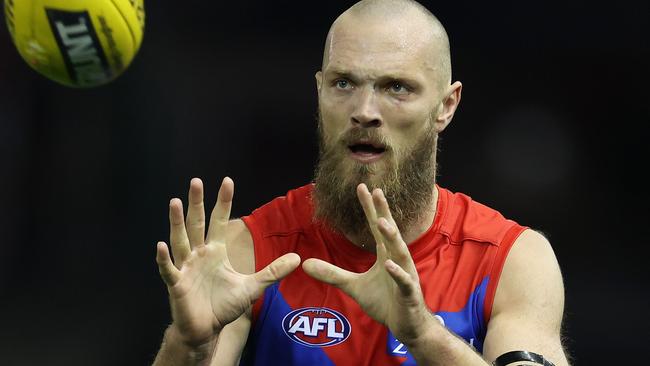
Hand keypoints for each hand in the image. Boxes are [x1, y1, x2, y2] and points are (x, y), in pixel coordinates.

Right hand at [156, 177, 299, 346]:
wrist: (206, 330)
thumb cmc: (224, 306)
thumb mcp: (253, 287)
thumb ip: (273, 272)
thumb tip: (297, 258)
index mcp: (216, 251)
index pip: (219, 221)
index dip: (223, 202)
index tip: (227, 181)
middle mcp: (199, 254)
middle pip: (197, 223)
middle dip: (197, 202)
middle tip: (196, 181)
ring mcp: (186, 267)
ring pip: (180, 240)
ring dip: (177, 222)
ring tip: (175, 201)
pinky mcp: (177, 284)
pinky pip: (169, 269)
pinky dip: (164, 259)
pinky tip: (160, 245)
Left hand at [302, 184, 433, 345]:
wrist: (406, 326)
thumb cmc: (384, 302)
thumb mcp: (353, 286)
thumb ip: (332, 273)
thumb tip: (305, 264)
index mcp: (385, 254)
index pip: (376, 226)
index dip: (370, 207)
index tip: (363, 187)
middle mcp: (397, 259)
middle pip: (389, 231)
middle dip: (383, 211)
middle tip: (376, 191)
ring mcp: (405, 274)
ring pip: (399, 252)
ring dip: (392, 236)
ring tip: (382, 222)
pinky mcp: (409, 293)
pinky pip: (403, 281)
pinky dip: (396, 272)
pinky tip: (388, 264)